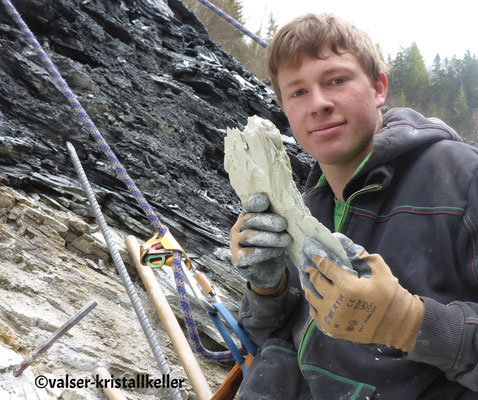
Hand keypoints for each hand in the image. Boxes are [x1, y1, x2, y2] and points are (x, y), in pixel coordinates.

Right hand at [231, 194, 291, 292]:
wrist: (268, 272)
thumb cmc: (274, 246)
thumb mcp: (278, 232)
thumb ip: (279, 220)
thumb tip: (296, 209)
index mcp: (247, 217)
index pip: (248, 206)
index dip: (255, 203)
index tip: (266, 201)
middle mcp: (238, 228)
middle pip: (249, 219)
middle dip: (267, 221)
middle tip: (283, 224)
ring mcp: (235, 244)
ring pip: (249, 236)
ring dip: (269, 237)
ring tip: (286, 240)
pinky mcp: (236, 259)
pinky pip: (247, 254)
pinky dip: (264, 252)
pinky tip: (277, 251)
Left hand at [299, 233, 423, 351]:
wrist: (398, 325)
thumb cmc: (390, 296)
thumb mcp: (381, 271)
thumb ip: (365, 257)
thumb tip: (351, 251)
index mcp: (347, 286)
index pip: (326, 268)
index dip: (319, 259)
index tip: (314, 255)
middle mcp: (335, 301)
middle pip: (316, 281)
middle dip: (312, 272)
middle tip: (309, 268)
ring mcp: (332, 317)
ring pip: (312, 298)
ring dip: (309, 288)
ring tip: (308, 282)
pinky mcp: (332, 328)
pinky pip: (315, 314)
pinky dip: (314, 305)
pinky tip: (315, 300)